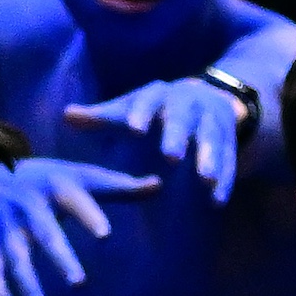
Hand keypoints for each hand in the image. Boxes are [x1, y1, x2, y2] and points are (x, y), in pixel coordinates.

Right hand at [0, 151, 157, 295]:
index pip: (76, 202)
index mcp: (56, 187)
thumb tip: (158, 184)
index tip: (105, 235)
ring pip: (16, 254)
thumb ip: (119, 185)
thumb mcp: (82, 175)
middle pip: (46, 234)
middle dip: (60, 258)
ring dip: (26, 280)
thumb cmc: (52, 179)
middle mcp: (30, 206)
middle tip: (78, 283)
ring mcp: (8, 225)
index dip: (90, 216)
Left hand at [68, 72, 246, 202]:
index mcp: (159, 94)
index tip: (133, 129)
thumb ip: (101, 118)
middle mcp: (188, 103)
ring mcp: (211, 120)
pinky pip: (230, 159)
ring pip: (211, 138)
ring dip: (209, 158)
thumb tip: (66, 116)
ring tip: (205, 180)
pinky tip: (218, 200)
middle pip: (182, 118)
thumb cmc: (156, 110)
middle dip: (177, 135)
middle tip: (170, 156)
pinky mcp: (228, 140)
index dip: (141, 113)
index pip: (148, 99)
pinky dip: (226, 179)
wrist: (208, 99)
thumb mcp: (130, 110)